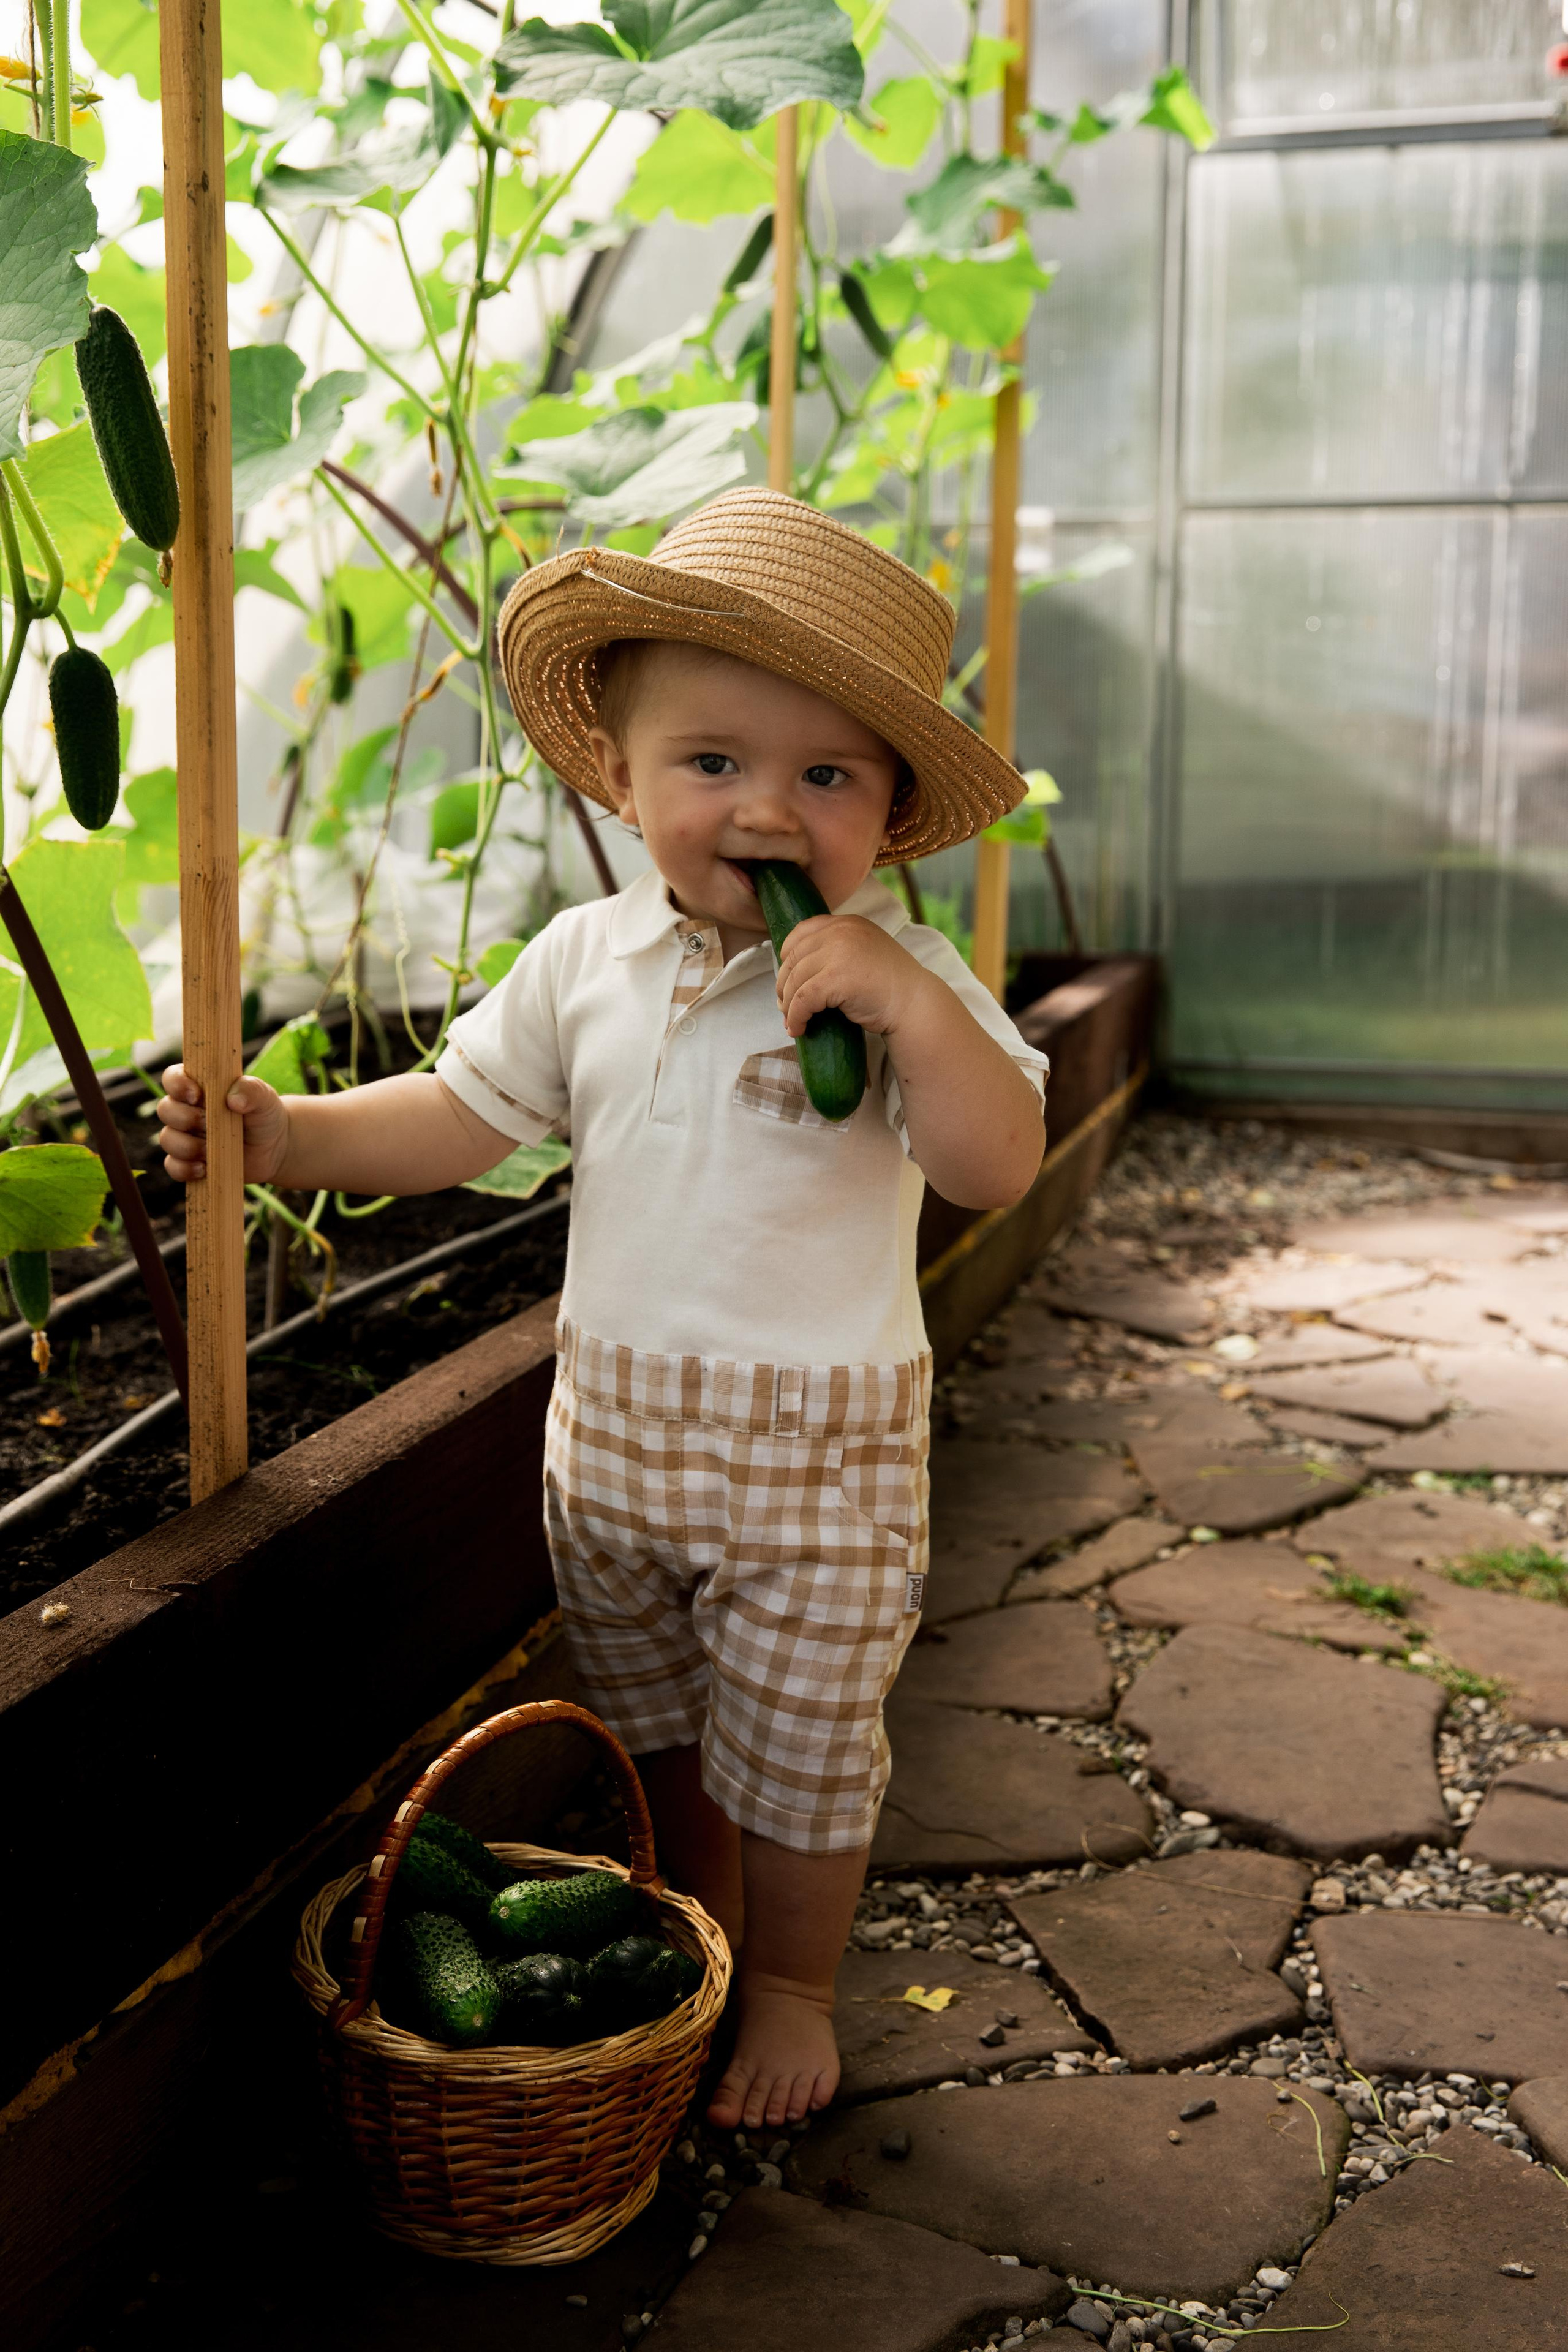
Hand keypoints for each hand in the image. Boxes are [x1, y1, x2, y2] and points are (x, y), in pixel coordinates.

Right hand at [156, 1065, 292, 1184]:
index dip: (176, 1084)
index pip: (172, 1078)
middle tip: (209, 1124)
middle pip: (165, 1109)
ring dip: (187, 1146)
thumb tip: (233, 1099)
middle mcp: (187, 1110)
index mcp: (199, 1087)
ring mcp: (187, 1137)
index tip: (197, 1096)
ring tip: (211, 1150)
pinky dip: (184, 1169)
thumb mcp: (264, 1098)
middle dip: (185, 1118)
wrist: (274, 1147)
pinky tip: (203, 1169)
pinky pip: (173, 1166)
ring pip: (167, 1139)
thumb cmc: (264, 1115)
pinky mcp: (190, 1161)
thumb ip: (251, 1090)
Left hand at [775, 913, 929, 1038]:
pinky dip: (795, 1017)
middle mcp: (841, 932)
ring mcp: (839, 953)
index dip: (788, 956)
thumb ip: (838, 949)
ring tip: (791, 1021)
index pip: (802, 931)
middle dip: (785, 984)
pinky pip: (802, 999)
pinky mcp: (836, 979)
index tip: (789, 977)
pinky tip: (798, 1028)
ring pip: (795, 980)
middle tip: (785, 1005)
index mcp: (847, 923)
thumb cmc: (889, 986)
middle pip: (794, 958)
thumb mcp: (863, 953)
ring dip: (788, 1005)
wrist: (914, 1004)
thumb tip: (796, 969)